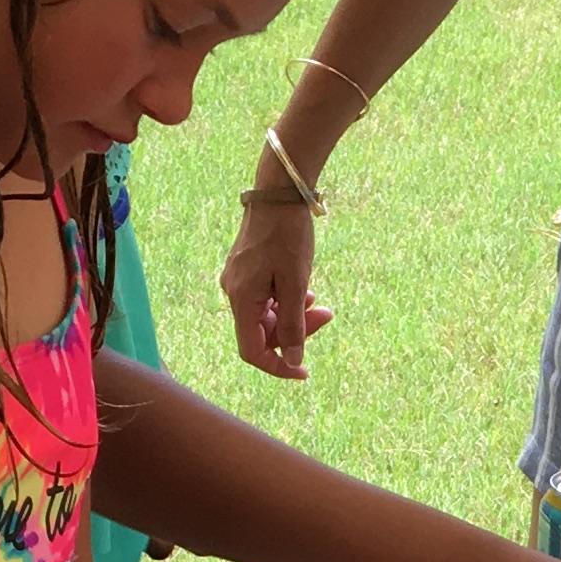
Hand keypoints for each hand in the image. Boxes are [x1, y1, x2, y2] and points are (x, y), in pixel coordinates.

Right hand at [218, 194, 330, 379]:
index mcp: (241, 299)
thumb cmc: (288, 234)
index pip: (253, 351)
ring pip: (267, 314)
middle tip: (326, 315)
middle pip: (262, 332)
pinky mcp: (247, 268)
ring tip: (319, 301)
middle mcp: (234, 291)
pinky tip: (305, 288)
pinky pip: (266, 297)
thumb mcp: (296, 283)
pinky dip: (286, 299)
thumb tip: (292, 361)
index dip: (278, 366)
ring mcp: (239, 279)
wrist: (279, 190)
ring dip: (294, 314)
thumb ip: (293, 325)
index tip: (304, 371)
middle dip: (295, 332)